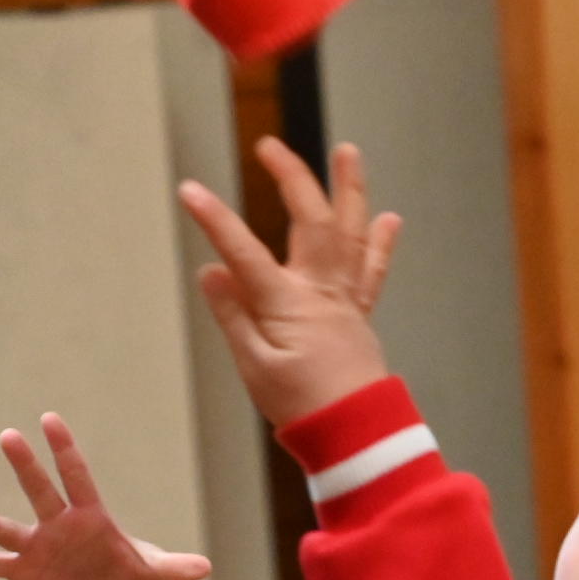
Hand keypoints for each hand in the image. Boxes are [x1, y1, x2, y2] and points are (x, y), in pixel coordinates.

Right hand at [0, 414, 210, 579]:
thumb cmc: (122, 570)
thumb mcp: (149, 569)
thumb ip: (173, 567)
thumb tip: (206, 568)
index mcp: (89, 516)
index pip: (77, 476)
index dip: (65, 449)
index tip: (50, 419)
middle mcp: (58, 523)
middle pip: (40, 489)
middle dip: (25, 465)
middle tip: (9, 435)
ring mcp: (36, 544)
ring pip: (7, 527)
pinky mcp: (23, 569)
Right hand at [178, 138, 400, 426]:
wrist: (356, 433)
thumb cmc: (302, 405)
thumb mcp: (254, 365)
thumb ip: (233, 314)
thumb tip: (213, 270)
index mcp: (288, 305)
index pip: (244, 253)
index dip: (215, 220)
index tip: (189, 190)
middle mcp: (322, 292)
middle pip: (312, 223)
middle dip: (291, 179)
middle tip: (269, 146)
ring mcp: (345, 299)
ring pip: (352, 233)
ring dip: (350, 190)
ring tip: (349, 151)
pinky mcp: (358, 313)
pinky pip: (372, 269)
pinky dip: (380, 242)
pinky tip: (389, 217)